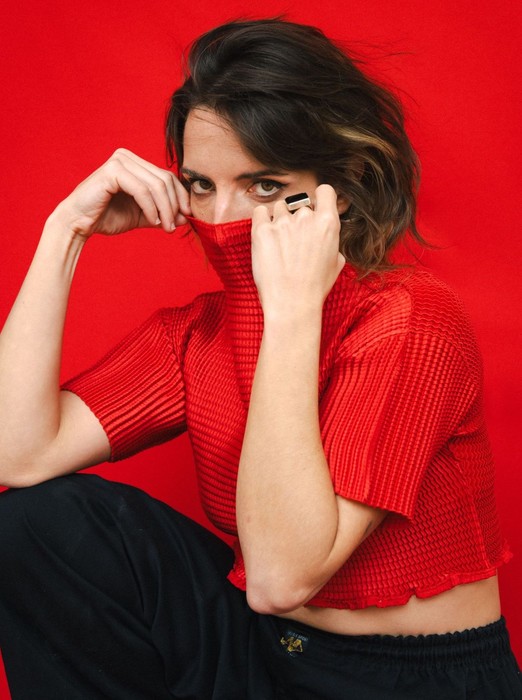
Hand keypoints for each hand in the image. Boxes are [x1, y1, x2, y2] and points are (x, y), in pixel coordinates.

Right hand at [50, 149, 190, 239]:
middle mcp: (127, 157)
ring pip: (156, 185)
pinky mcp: (112, 170)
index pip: (167, 176)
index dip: (180, 196)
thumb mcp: (142, 216)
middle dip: (174, 205)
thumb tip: (187, 217)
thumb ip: (162, 213)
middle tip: (175, 226)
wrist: (78, 223)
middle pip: (164, 180)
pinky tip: (153, 221)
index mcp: (135, 163)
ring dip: (165, 209)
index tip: (187, 217)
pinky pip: (142, 190)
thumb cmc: (107, 217)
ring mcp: (119, 161)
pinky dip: (151, 208)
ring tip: (166, 227)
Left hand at [251, 184, 344, 316]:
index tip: (315, 207)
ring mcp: (282, 222)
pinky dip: (262, 219)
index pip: (325, 191)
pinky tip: (265, 234)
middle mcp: (306, 218)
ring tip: (279, 243)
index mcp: (328, 223)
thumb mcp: (336, 263)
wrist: (291, 303)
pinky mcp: (261, 230)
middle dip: (297, 218)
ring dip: (279, 219)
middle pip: (300, 203)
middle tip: (293, 240)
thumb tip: (327, 238)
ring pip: (280, 207)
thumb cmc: (315, 288)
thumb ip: (332, 242)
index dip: (320, 198)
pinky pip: (260, 212)